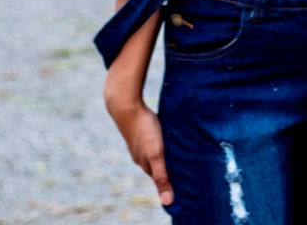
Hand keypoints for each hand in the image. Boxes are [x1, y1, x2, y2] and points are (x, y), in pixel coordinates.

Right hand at [104, 92, 174, 206]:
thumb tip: (167, 201)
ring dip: (161, 149)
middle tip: (179, 163)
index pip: (157, 175)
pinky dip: (157, 136)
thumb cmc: (143, 129)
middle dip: (165, 164)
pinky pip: (149, 135)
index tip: (180, 179)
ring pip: (151, 148)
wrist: (126, 105)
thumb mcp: (156, 154)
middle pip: (154, 163)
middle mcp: (138, 153)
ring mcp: (136, 139)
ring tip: (172, 148)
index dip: (168, 178)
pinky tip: (161, 131)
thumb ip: (162, 176)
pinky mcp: (137, 125)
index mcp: (143, 161)